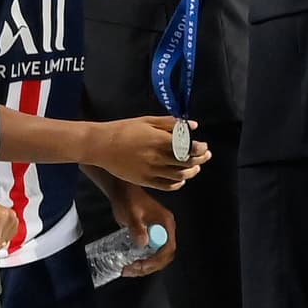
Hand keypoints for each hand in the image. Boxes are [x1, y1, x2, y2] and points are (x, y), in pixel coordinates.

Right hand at [89, 116, 209, 189]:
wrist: (101, 145)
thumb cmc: (124, 129)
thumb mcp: (146, 121)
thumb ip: (170, 123)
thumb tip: (192, 125)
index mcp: (158, 140)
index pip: (187, 147)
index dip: (199, 148)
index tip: (203, 146)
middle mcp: (157, 157)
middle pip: (186, 162)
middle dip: (200, 159)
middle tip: (205, 155)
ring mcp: (151, 171)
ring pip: (179, 176)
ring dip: (191, 172)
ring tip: (195, 167)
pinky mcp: (145, 181)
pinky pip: (167, 186)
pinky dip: (178, 184)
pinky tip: (181, 179)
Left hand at [107, 184, 176, 276]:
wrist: (121, 190)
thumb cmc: (127, 198)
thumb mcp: (131, 212)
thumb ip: (136, 226)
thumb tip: (143, 243)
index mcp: (166, 223)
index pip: (168, 248)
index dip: (156, 260)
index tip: (142, 265)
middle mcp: (165, 230)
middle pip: (163, 255)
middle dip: (149, 266)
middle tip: (131, 270)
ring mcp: (158, 233)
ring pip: (156, 256)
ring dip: (144, 266)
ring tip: (127, 270)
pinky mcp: (150, 236)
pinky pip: (150, 253)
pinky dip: (141, 260)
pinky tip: (129, 264)